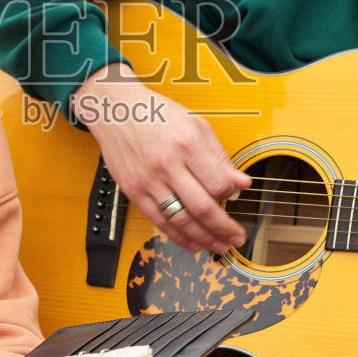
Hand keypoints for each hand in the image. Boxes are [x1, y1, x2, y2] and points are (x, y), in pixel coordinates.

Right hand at [75, 64, 250, 253]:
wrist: (116, 111)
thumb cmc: (156, 114)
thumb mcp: (196, 125)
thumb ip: (219, 156)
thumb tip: (241, 182)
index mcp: (187, 144)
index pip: (218, 183)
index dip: (231, 195)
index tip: (235, 196)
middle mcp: (167, 165)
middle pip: (202, 207)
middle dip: (224, 228)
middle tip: (237, 237)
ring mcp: (149, 181)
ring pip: (181, 220)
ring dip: (204, 238)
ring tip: (219, 245)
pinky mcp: (134, 192)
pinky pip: (159, 221)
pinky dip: (178, 237)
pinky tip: (193, 243)